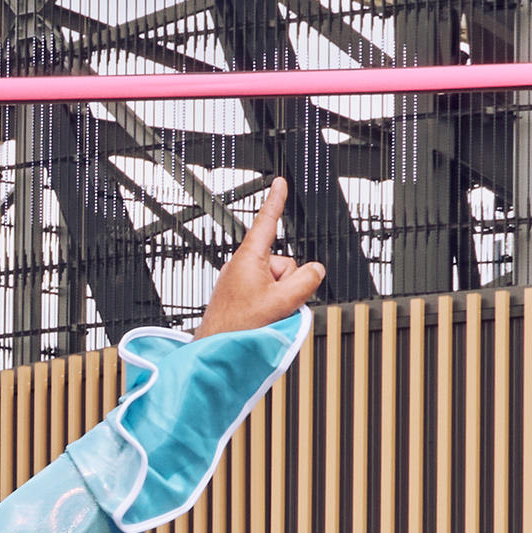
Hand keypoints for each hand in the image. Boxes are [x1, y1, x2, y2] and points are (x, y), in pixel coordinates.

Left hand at [194, 179, 330, 337]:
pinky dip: (271, 306)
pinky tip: (262, 320)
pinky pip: (267, 294)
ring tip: (266, 315)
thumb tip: (316, 270)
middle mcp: (242, 266)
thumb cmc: (236, 327)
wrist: (215, 350)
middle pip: (284, 262)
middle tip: (277, 305)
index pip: (267, 221)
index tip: (279, 182)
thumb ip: (307, 281)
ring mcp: (240, 282)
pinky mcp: (240, 297)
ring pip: (278, 281)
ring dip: (280, 298)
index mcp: (249, 258)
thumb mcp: (283, 302)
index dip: (276, 200)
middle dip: (289, 283)